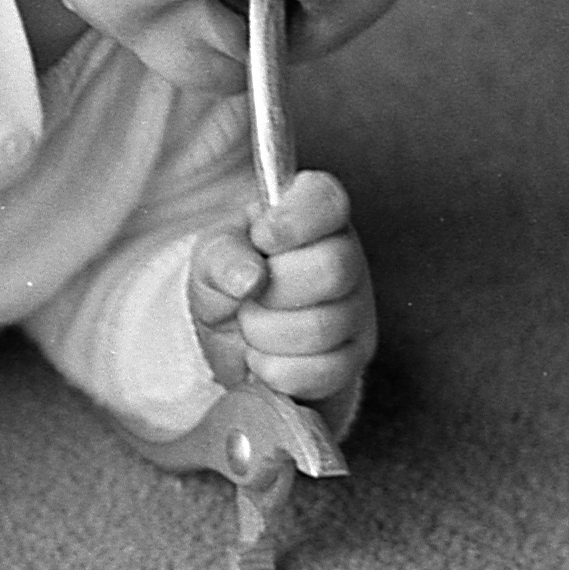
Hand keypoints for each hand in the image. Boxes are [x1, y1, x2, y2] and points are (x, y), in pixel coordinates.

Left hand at [188, 169, 374, 405]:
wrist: (230, 344)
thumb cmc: (228, 283)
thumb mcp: (210, 257)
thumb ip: (223, 254)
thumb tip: (250, 276)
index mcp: (313, 214)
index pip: (327, 199)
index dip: (291, 222)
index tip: (261, 239)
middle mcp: (347, 257)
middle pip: (332, 269)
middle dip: (271, 291)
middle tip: (250, 293)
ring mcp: (358, 310)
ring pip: (323, 327)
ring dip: (265, 334)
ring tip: (253, 324)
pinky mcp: (355, 358)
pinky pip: (321, 370)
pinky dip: (276, 369)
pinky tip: (267, 355)